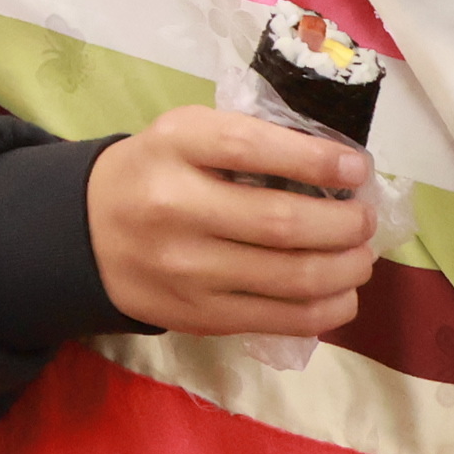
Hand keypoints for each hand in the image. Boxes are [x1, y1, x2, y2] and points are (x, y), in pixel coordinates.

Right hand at [85, 109, 380, 337]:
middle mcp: (175, 207)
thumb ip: (248, 141)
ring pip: (289, 277)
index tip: (356, 169)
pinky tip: (343, 294)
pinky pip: (278, 318)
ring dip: (345, 269)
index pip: (250, 148)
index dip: (313, 160)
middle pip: (281, 222)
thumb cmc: (155, 172)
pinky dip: (326, 309)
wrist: (88, 233)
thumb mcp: (185, 134)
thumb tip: (336, 166)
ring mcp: (186, 269)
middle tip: (365, 220)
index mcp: (174, 146)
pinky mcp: (199, 315)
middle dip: (343, 224)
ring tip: (362, 257)